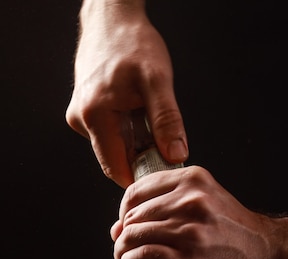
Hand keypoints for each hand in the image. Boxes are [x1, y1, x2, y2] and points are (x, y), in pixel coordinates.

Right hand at [66, 0, 187, 187]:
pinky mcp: (85, 112)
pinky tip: (139, 115)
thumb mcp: (158, 81)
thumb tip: (175, 155)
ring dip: (136, 145)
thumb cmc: (132, 43)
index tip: (162, 179)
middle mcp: (81, 119)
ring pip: (114, 148)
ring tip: (150, 124)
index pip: (116, 168)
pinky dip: (129, 132)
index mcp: (94, 115)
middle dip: (141, 160)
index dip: (140, 178)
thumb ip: (167, 121)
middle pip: (115, 160)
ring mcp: (80, 116)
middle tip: (165, 150)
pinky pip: (110, 134)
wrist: (113, 19)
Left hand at [111, 166, 282, 258]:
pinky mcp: (189, 258)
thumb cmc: (238, 237)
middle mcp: (190, 200)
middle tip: (128, 254)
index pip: (135, 192)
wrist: (272, 258)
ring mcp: (190, 229)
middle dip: (123, 239)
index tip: (127, 230)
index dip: (124, 214)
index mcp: (192, 181)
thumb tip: (120, 228)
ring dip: (123, 255)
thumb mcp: (207, 204)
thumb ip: (169, 208)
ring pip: (132, 237)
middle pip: (132, 217)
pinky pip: (141, 258)